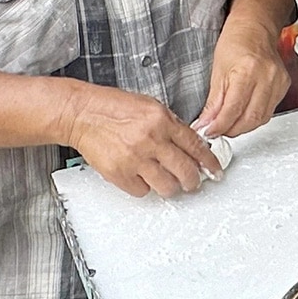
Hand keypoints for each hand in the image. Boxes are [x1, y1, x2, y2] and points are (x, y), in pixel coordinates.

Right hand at [61, 80, 217, 197]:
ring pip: (167, 187)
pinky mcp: (119, 174)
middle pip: (185, 171)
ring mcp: (135, 159)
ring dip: (171, 187)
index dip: (209, 161)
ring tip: (168, 181)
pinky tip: (142, 177)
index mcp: (161, 120)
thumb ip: (172, 125)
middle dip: (193, 180)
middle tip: (193, 181)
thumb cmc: (112, 108)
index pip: (195, 146)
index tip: (214, 169)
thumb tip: (191, 145)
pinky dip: (145, 187)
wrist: (83, 114)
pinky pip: (142, 191)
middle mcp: (151, 140)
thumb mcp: (150, 106)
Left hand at [198, 19, 291, 137]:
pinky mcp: (283, 87)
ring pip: (261, 119)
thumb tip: (206, 124)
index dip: (219, 126)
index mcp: (247, 70)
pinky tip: (243, 116)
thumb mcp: (217, 70)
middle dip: (231, 130)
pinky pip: (269, 111)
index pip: (233, 109)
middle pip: (250, 118)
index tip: (208, 131)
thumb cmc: (236, 41)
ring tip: (228, 125)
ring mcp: (278, 82)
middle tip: (217, 131)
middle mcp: (266, 77)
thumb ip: (213, 102)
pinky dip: (254, 118)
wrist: (255, 27)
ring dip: (242, 127)